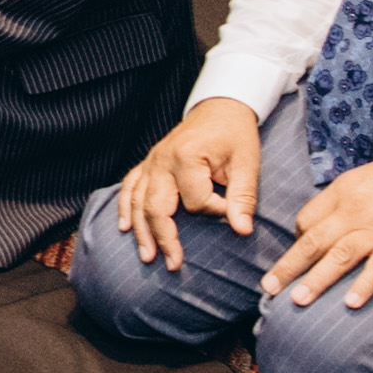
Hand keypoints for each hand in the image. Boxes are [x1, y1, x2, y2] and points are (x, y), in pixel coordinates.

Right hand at [115, 97, 266, 269]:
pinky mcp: (148, 163)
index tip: (230, 210)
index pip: (196, 201)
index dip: (215, 211)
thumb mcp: (247, 162)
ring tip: (148, 257)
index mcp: (187, 157)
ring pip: (138, 202)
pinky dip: (125, 208)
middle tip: (173, 265)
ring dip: (142, 232)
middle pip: (157, 207)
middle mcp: (162, 160)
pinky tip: (125, 227)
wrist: (221, 107)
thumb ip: (243, 197)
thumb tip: (243, 230)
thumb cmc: (235, 135)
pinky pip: (129, 187)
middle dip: (164, 239)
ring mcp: (152, 161)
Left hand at [269, 151, 372, 310]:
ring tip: (298, 300)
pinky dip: (364, 285)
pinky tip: (350, 303)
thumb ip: (341, 200)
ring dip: (317, 279)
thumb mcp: (364, 179)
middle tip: (269, 287)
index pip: (307, 219)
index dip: (298, 240)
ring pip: (339, 256)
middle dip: (289, 266)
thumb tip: (319, 224)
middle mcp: (354, 210)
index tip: (295, 258)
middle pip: (314, 240)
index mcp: (342, 191)